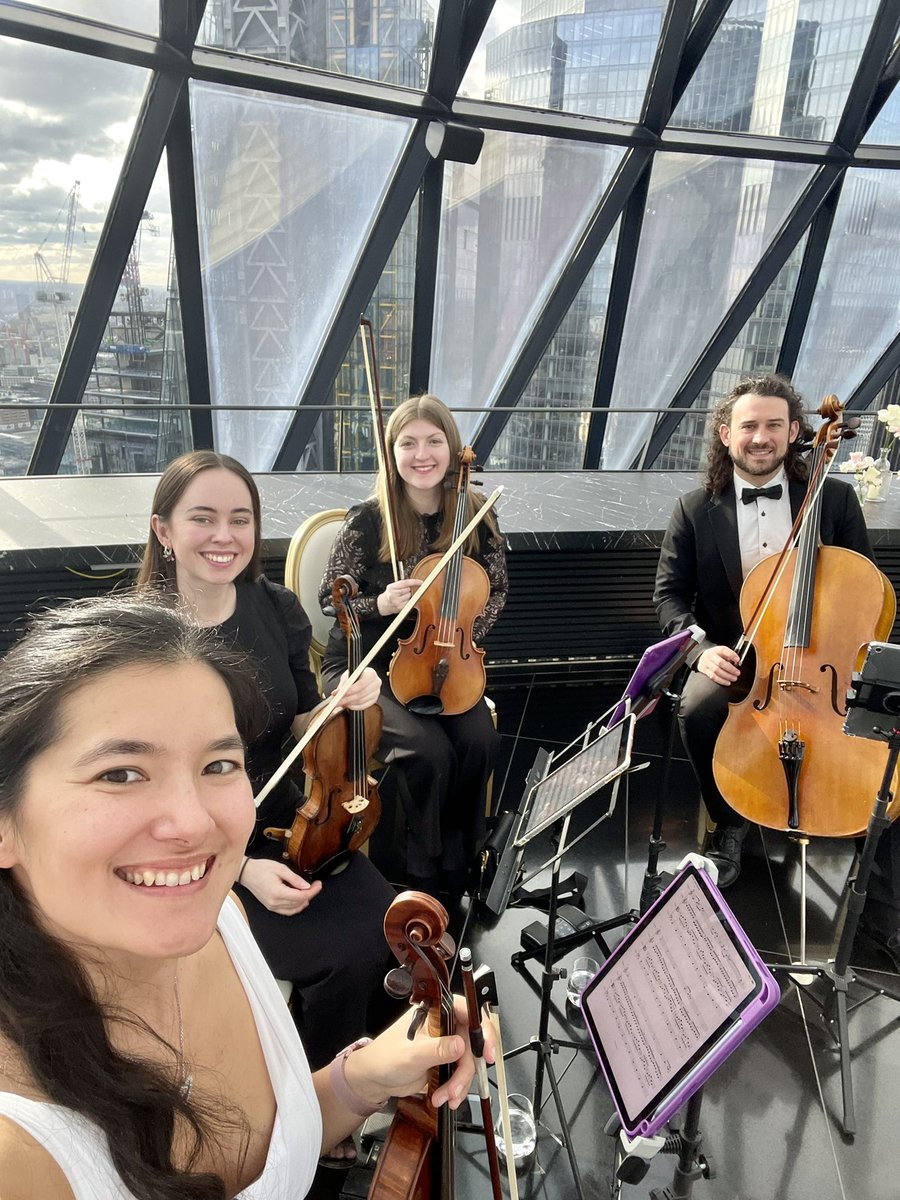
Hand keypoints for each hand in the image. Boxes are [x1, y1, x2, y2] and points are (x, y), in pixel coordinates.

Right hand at [239, 857, 322, 914]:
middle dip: (310, 894)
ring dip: (304, 901)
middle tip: (315, 885)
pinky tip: (300, 899)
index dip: (313, 891)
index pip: (301, 896)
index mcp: (278, 892)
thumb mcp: (281, 868)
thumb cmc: (261, 868)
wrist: (247, 872)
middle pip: (299, 903)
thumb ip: (295, 879)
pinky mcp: (270, 906)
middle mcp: (275, 902)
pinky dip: (295, 906)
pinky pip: (286, 911)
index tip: (318, 884)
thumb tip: (306, 886)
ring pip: (294, 909)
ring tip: (309, 891)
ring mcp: (272, 906)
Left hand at [331, 666, 380, 710]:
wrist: (362, 677)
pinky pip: (363, 706)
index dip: (349, 690)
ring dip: (349, 703)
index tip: (338, 694)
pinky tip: (347, 705)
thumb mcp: (348, 675)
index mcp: (371, 674)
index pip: (360, 685)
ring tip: (340, 702)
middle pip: (360, 694)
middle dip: (346, 699)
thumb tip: (336, 693)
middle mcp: (376, 683)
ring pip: (361, 701)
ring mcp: (376, 693)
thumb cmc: (355, 675)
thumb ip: (343, 684)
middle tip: (336, 701)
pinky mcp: (374, 700)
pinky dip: (353, 707)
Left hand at [343, 996, 496, 1111]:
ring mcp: (446, 1044)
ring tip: (445, 1096)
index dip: (481, 1028)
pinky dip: (457, 1088)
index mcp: (435, 1012)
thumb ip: (437, 1049)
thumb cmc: (385, 1058)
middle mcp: (443, 1025)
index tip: (487, 1050)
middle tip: (460, 1084)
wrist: (375, 1080)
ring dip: (459, 1083)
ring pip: (468, 1061)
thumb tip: (461, 1045)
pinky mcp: (446, 1062)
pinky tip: (446, 1097)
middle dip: (467, 1067)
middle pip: (471, 1041)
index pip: (466, 1010)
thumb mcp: (411, 1054)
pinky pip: (461, 1074)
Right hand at [376, 578, 422, 615]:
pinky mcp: (400, 608)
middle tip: (405, 591)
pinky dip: (410, 601)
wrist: (383, 605)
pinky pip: (410, 602)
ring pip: (409, 596)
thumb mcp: (393, 587)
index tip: (421, 582)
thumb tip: (416, 583)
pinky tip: (405, 601)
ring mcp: (396, 602)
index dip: (414, 582)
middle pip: (408, 590)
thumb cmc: (391, 594)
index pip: (405, 583)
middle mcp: (393, 595)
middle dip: (409, 589)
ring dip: (409, 596)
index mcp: (391, 587)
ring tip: (403, 597)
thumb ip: (403, 584)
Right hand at [697, 645, 741, 686]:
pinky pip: (713, 677)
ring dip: (727, 676)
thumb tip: (737, 663)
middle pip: (720, 662)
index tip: (738, 660)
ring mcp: (706, 663)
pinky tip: (727, 682)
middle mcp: (710, 655)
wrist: (704, 657)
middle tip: (737, 673)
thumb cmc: (716, 656)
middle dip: (730, 669)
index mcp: (716, 650)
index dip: (731, 655)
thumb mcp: (723, 653)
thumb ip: (729, 657)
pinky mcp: (704, 670)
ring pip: (716, 671)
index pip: (723, 650)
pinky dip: (721, 680)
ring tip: (734, 678)